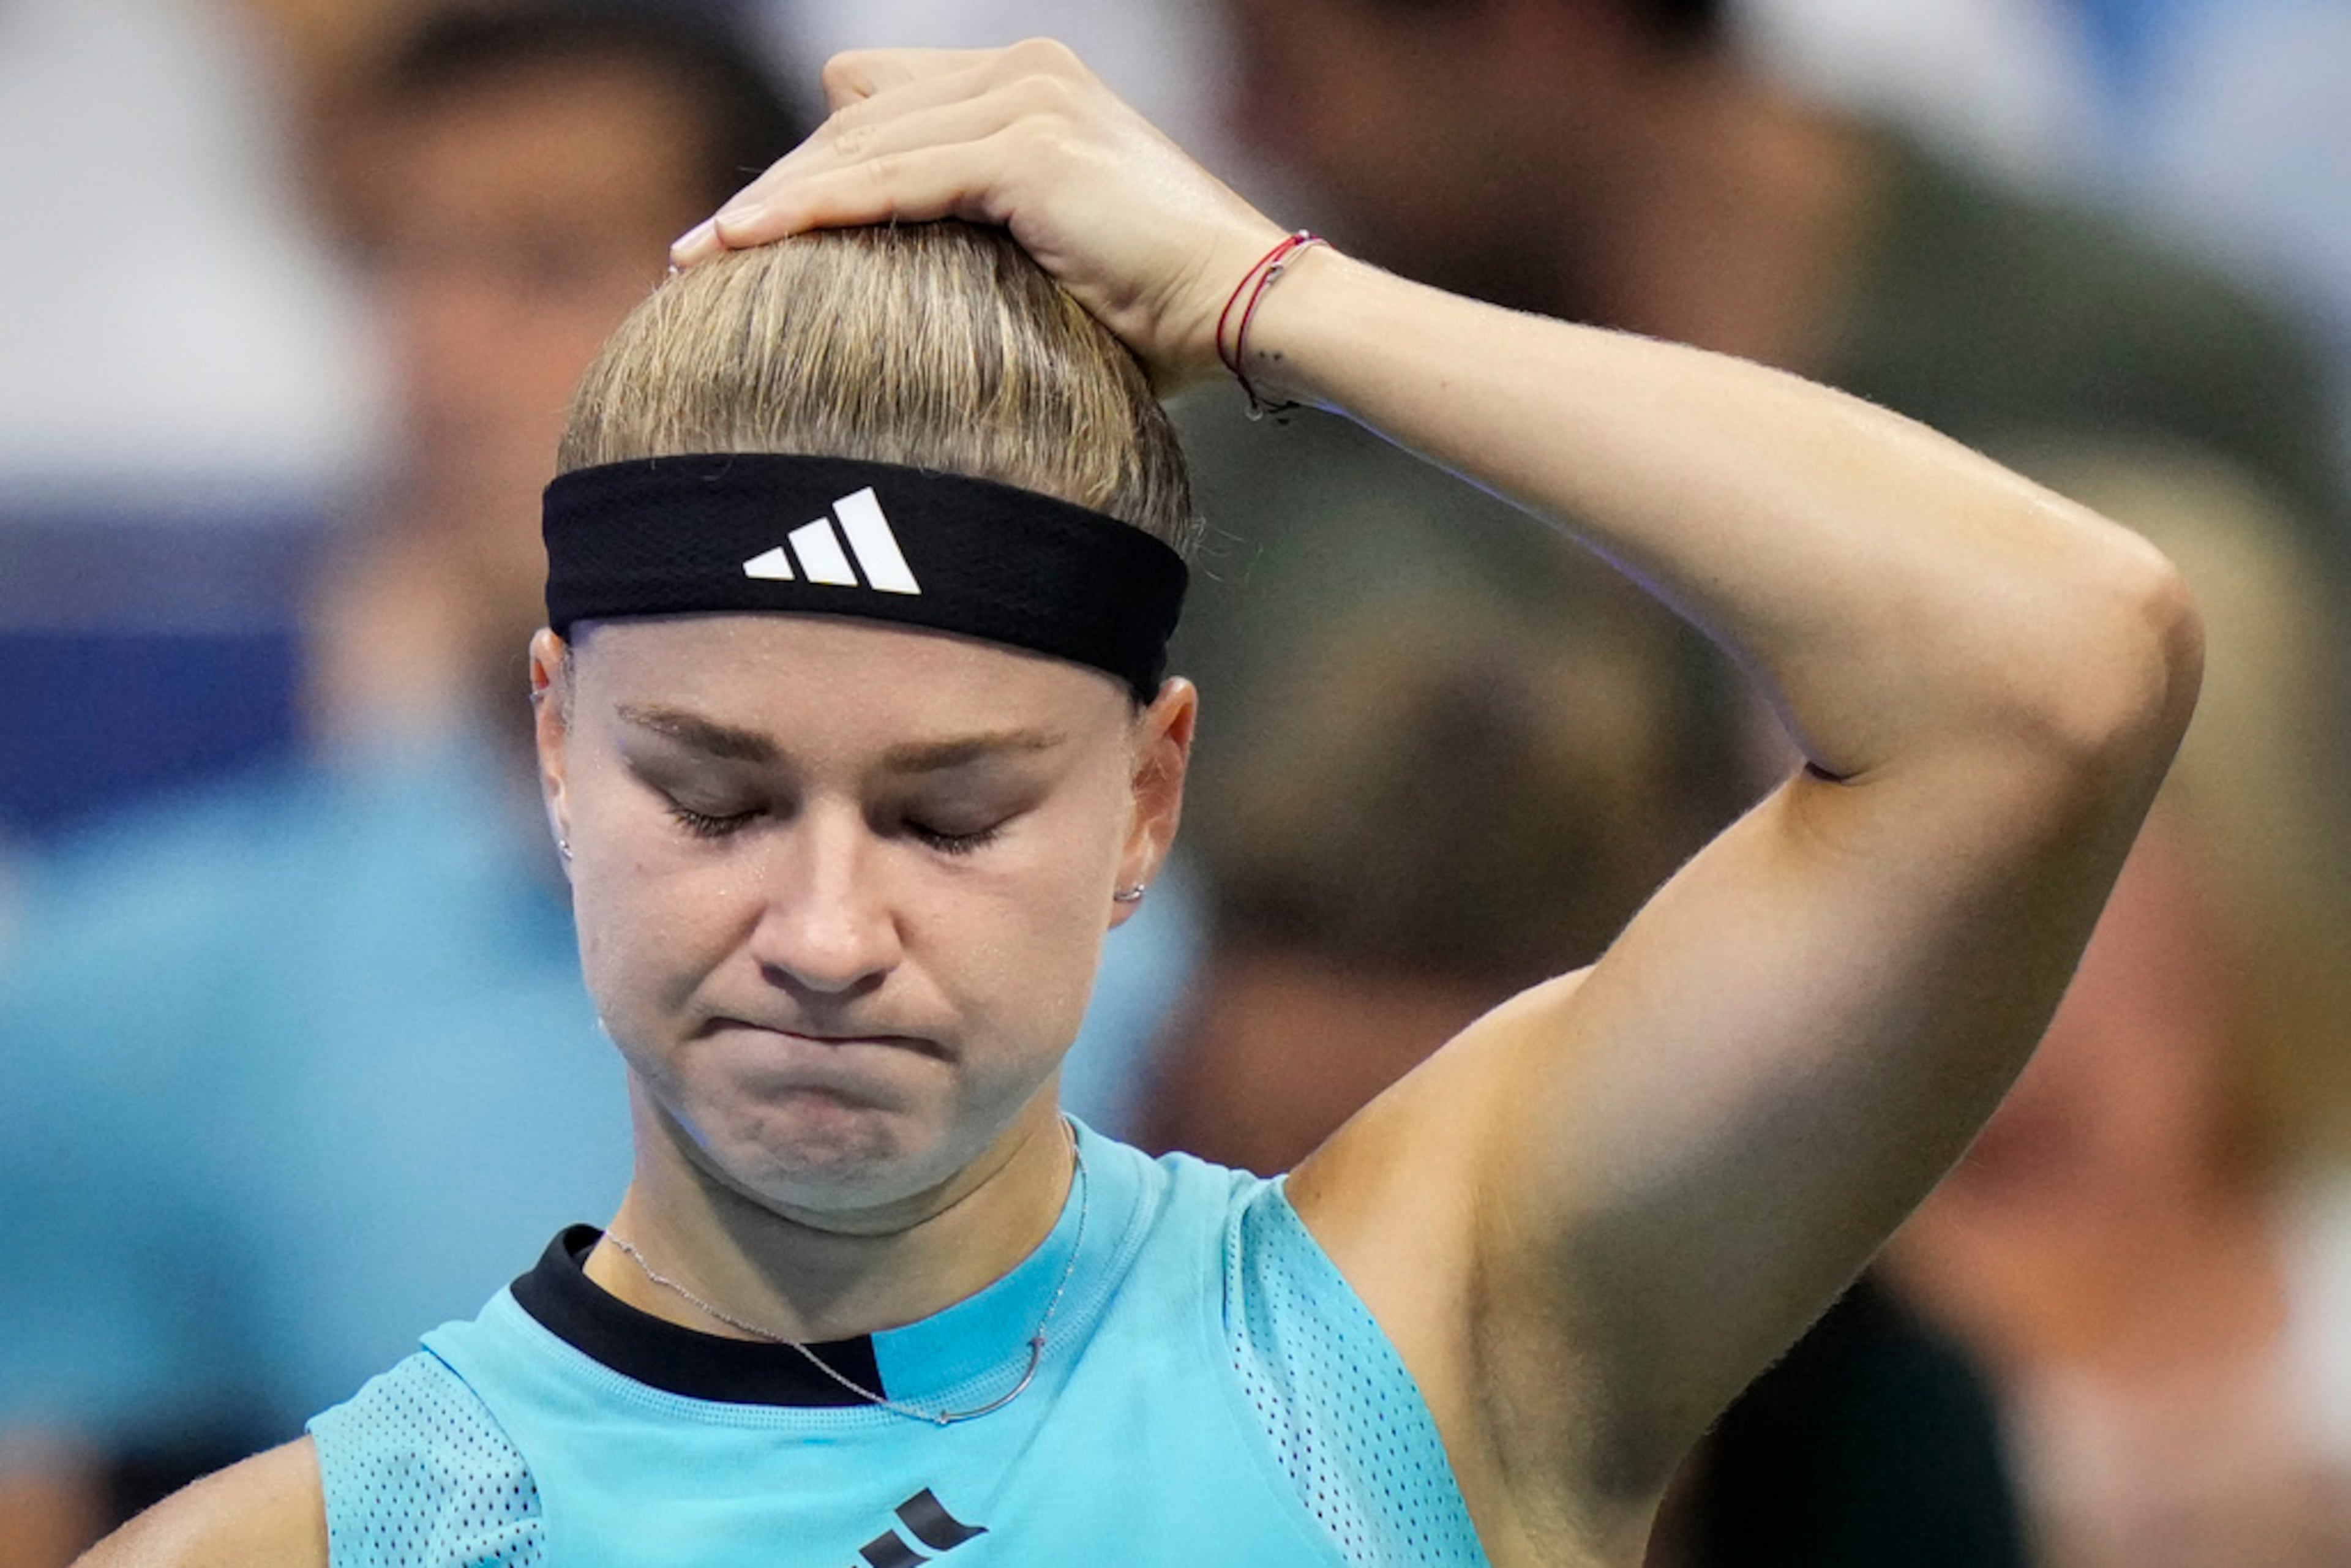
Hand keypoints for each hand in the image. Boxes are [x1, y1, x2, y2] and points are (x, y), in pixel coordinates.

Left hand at [670, 40, 1289, 393]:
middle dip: (772, 190)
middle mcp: (1023, 72)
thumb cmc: (1164, 319)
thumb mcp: (1048, 264)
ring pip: (859, 145)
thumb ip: (973, 243)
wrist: (1250, 311)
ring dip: (772, 206)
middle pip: (853, 119)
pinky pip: (889, 179)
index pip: (880, 111)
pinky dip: (814, 213)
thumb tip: (886, 293)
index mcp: (1028, 86)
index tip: (739, 239)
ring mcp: (1027, 99)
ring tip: (697, 259)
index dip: (808, 171)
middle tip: (693, 255)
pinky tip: (745, 245)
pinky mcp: (1027, 145)